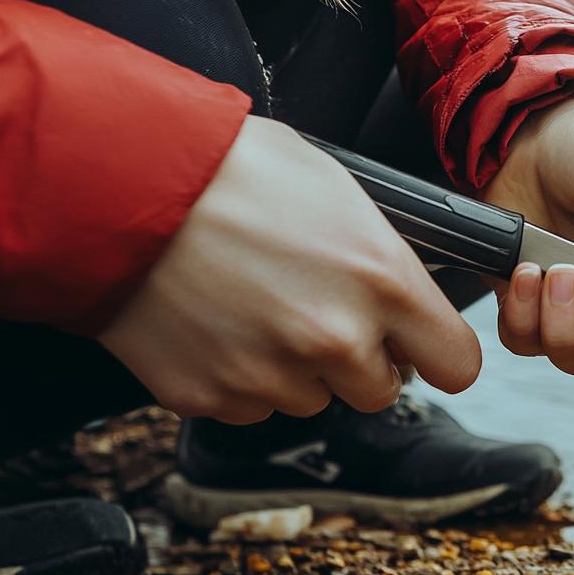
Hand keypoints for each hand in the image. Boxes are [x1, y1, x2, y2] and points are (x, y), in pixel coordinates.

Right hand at [98, 116, 480, 424]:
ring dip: (295, 369)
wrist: (116, 181)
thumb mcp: (338, 190)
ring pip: (312, 400)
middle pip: (381, 391)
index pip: (457, 363)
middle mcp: (336, 338)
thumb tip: (400, 288)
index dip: (438, 354)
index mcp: (384, 282)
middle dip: (359, 361)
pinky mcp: (210, 396)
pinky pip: (247, 406)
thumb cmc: (229, 168)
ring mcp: (271, 374)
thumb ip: (382, 254)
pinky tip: (215, 323)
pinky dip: (236, 376)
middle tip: (319, 314)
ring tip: (255, 306)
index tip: (422, 347)